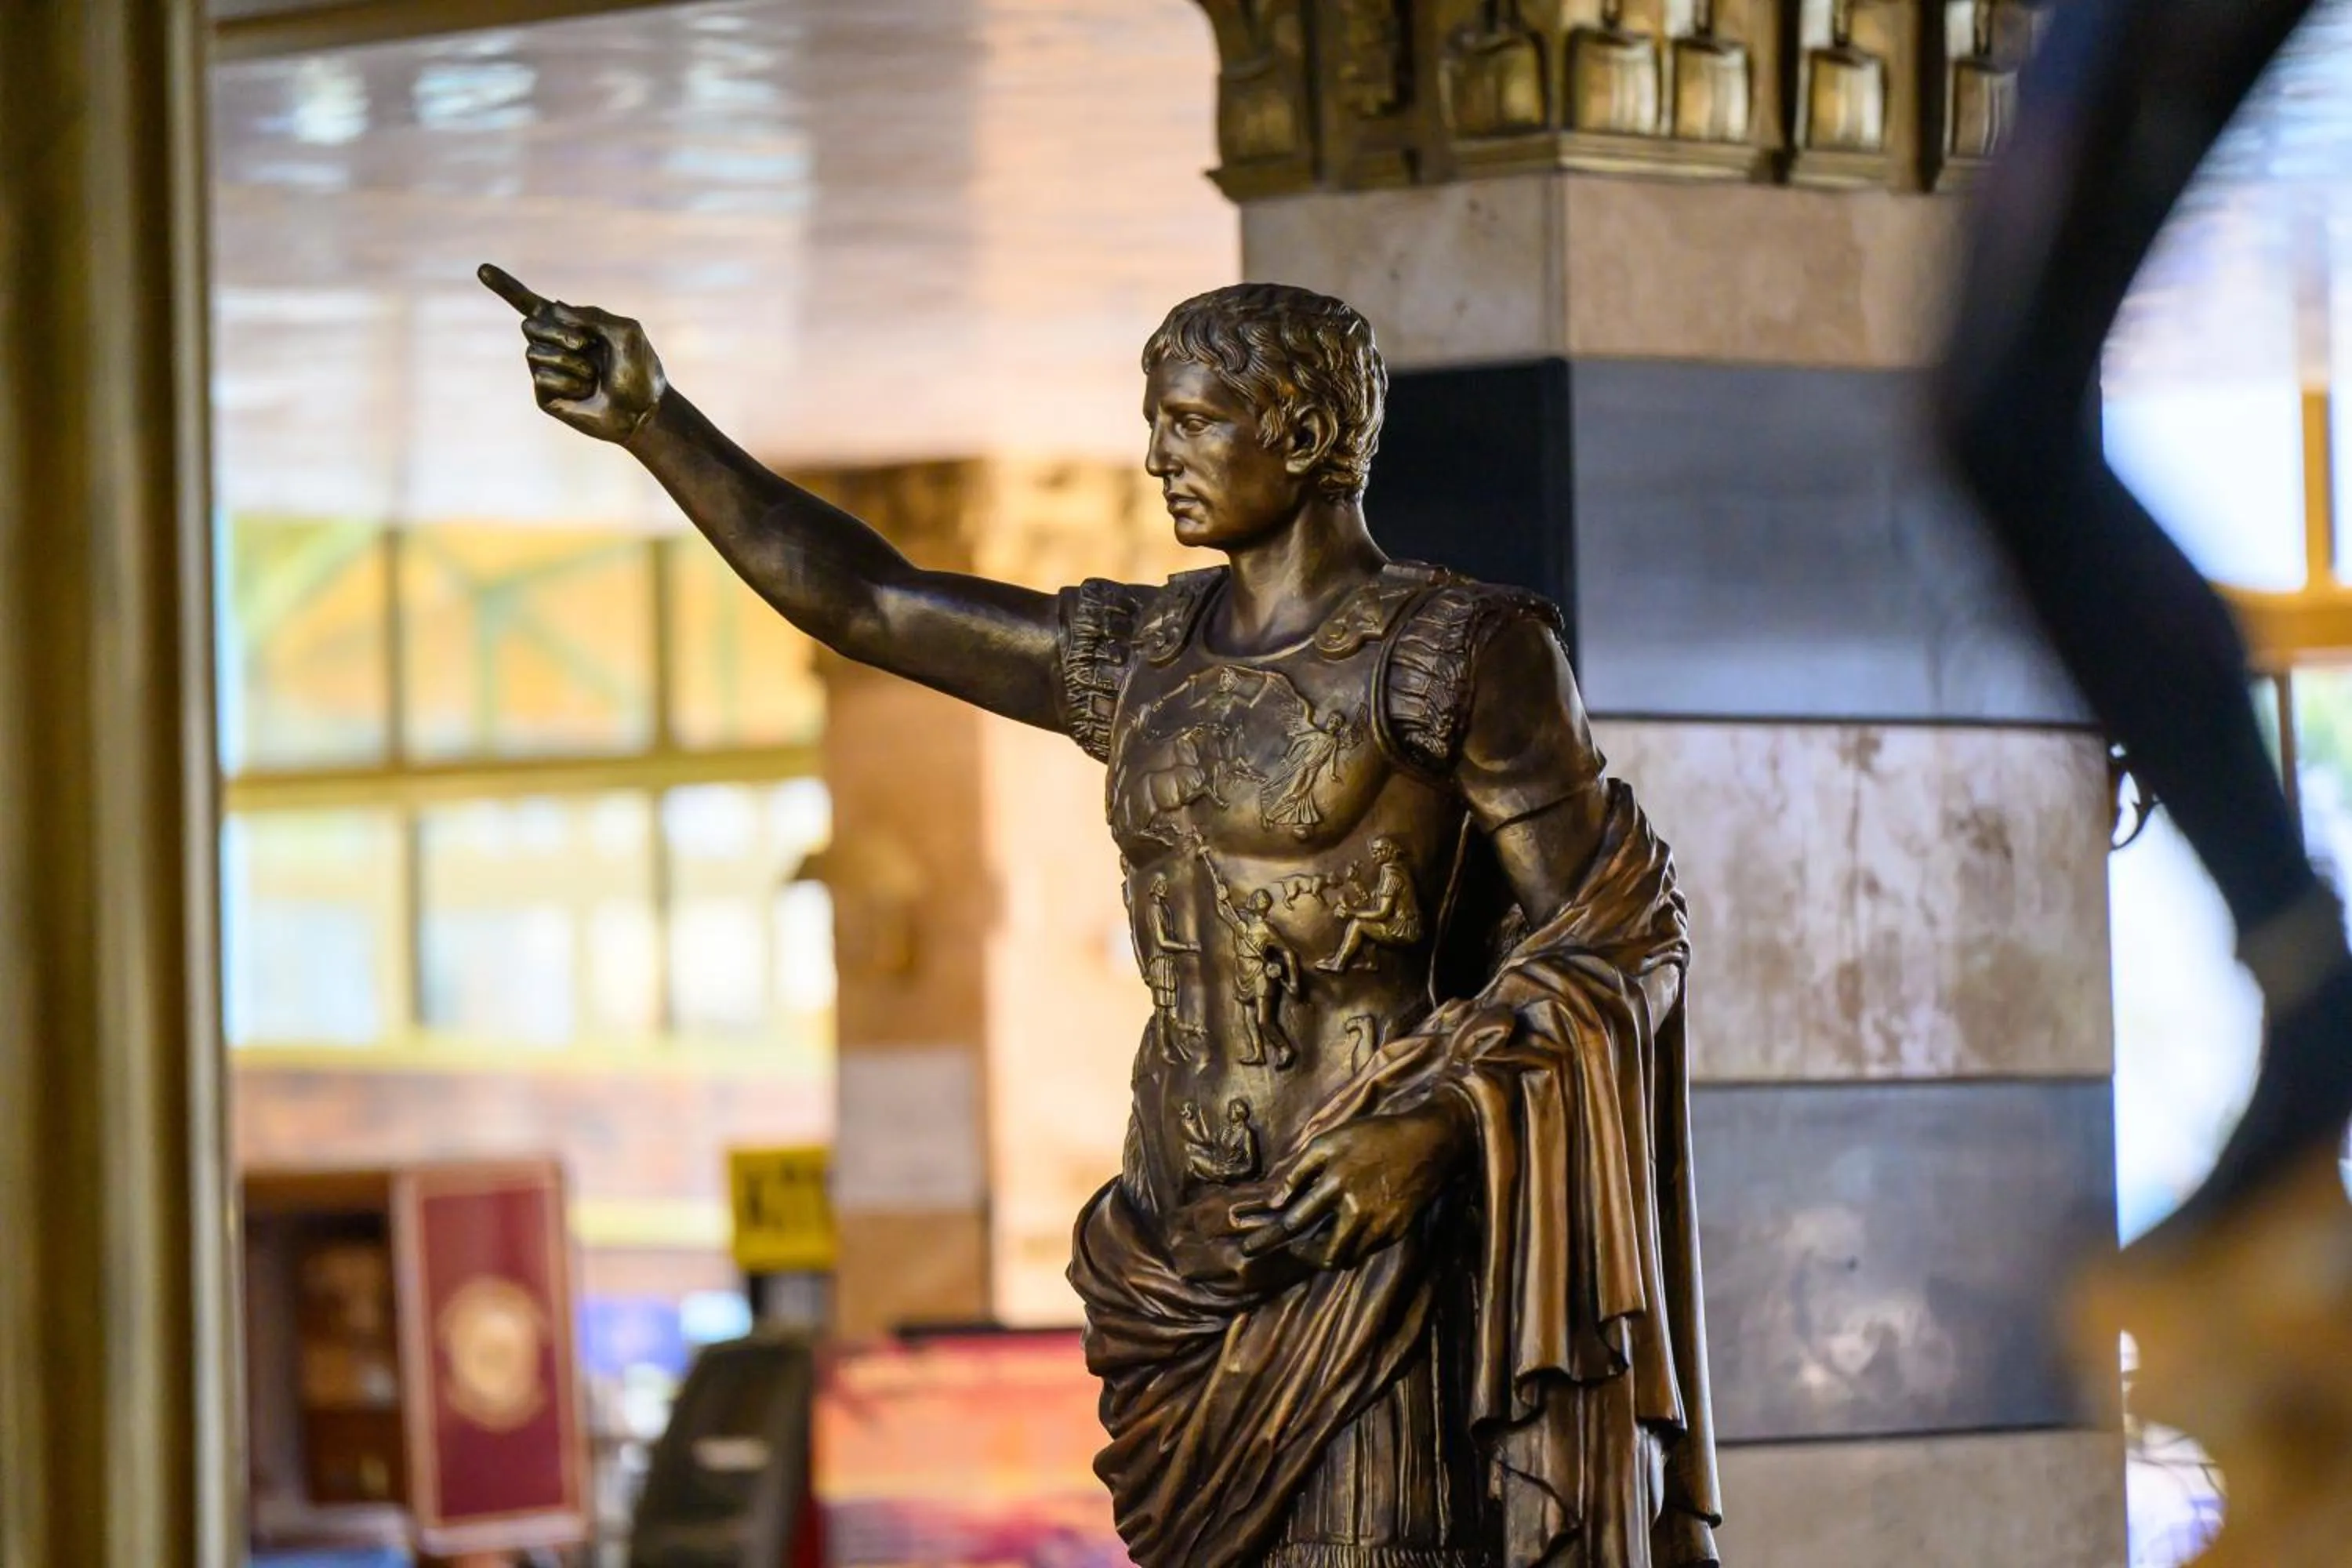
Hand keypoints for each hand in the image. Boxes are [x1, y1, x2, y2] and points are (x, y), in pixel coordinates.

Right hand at [479, 263, 667, 444]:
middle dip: (559, 332)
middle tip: (586, 344)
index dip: (506, 287)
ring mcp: (546, 370)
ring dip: (569, 361)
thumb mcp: (625, 331)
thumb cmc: (640, 371)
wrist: (645, 411)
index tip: (481, 269)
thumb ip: (591, 314)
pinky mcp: (545, 394)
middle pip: (530, 324)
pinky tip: (586, 390)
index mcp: (571, 325)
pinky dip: (569, 381)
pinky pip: (541, 376)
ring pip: (534, 352)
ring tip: (593, 374)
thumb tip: (552, 306)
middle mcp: (554, 345)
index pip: (531, 303)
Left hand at [1231, 1098, 1470, 1269]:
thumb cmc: (1375, 1135)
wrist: (1428, 1142)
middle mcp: (1356, 1210)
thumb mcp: (1332, 1140)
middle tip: (1291, 1253)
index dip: (1273, 1236)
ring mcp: (1379, 1225)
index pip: (1296, 1221)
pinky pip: (1366, 1250)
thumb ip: (1300, 1170)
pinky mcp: (1396, 1232)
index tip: (1255, 1243)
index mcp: (1335, 1183)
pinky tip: (1346, 1234)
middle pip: (1323, 1251)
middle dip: (1301, 1256)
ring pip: (1345, 1257)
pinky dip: (1352, 1248)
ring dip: (1327, 1255)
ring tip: (1316, 1246)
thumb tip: (1276, 1202)